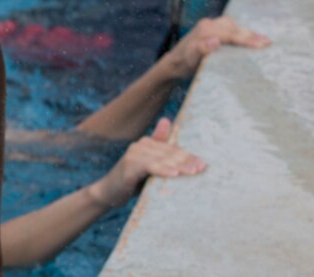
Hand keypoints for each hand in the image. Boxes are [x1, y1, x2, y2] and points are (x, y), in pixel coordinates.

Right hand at [85, 118, 204, 207]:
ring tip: (192, 172)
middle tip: (201, 169)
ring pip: (161, 158)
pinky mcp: (129, 166)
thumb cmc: (133, 181)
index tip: (204, 165)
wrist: (109, 192)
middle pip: (169, 153)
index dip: (188, 156)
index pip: (173, 149)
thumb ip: (162, 152)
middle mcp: (140, 145)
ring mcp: (133, 154)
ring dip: (178, 165)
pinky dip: (162, 169)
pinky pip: (149, 166)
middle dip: (186, 161)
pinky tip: (174, 174)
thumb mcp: (150, 168)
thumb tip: (168, 120)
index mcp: (147, 143)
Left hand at [162, 16, 269, 80]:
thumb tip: (215, 41)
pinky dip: (242, 32)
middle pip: (234, 28)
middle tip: (269, 43)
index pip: (230, 34)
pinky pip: (230, 29)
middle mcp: (208, 25)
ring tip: (264, 40)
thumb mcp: (191, 59)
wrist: (173, 64)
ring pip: (234, 26)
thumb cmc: (183, 63)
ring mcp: (210, 26)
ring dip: (248, 32)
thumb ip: (202, 49)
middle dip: (252, 35)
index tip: (262, 45)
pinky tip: (251, 38)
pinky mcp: (212, 30)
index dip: (247, 39)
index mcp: (205, 30)